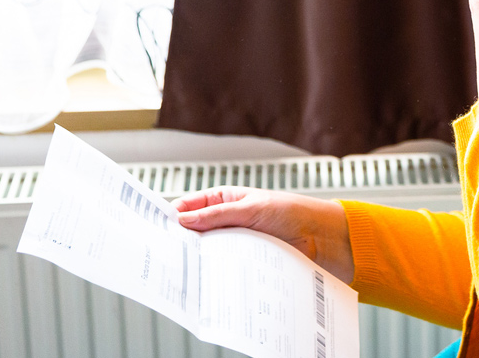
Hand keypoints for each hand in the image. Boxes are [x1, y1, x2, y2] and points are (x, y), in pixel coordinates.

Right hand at [173, 187, 353, 283]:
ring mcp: (234, 242)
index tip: (158, 228)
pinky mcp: (244, 261)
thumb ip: (217, 214)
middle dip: (182, 240)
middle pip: (194, 232)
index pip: (189, 207)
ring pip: (207, 252)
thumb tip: (183, 219)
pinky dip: (216, 271)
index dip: (172, 216)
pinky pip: (223, 267)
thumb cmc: (291, 213)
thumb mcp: (251, 208)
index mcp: (224, 201)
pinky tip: (210, 276)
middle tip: (167, 251)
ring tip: (186, 266)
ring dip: (199, 258)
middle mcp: (226, 222)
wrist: (320, 238)